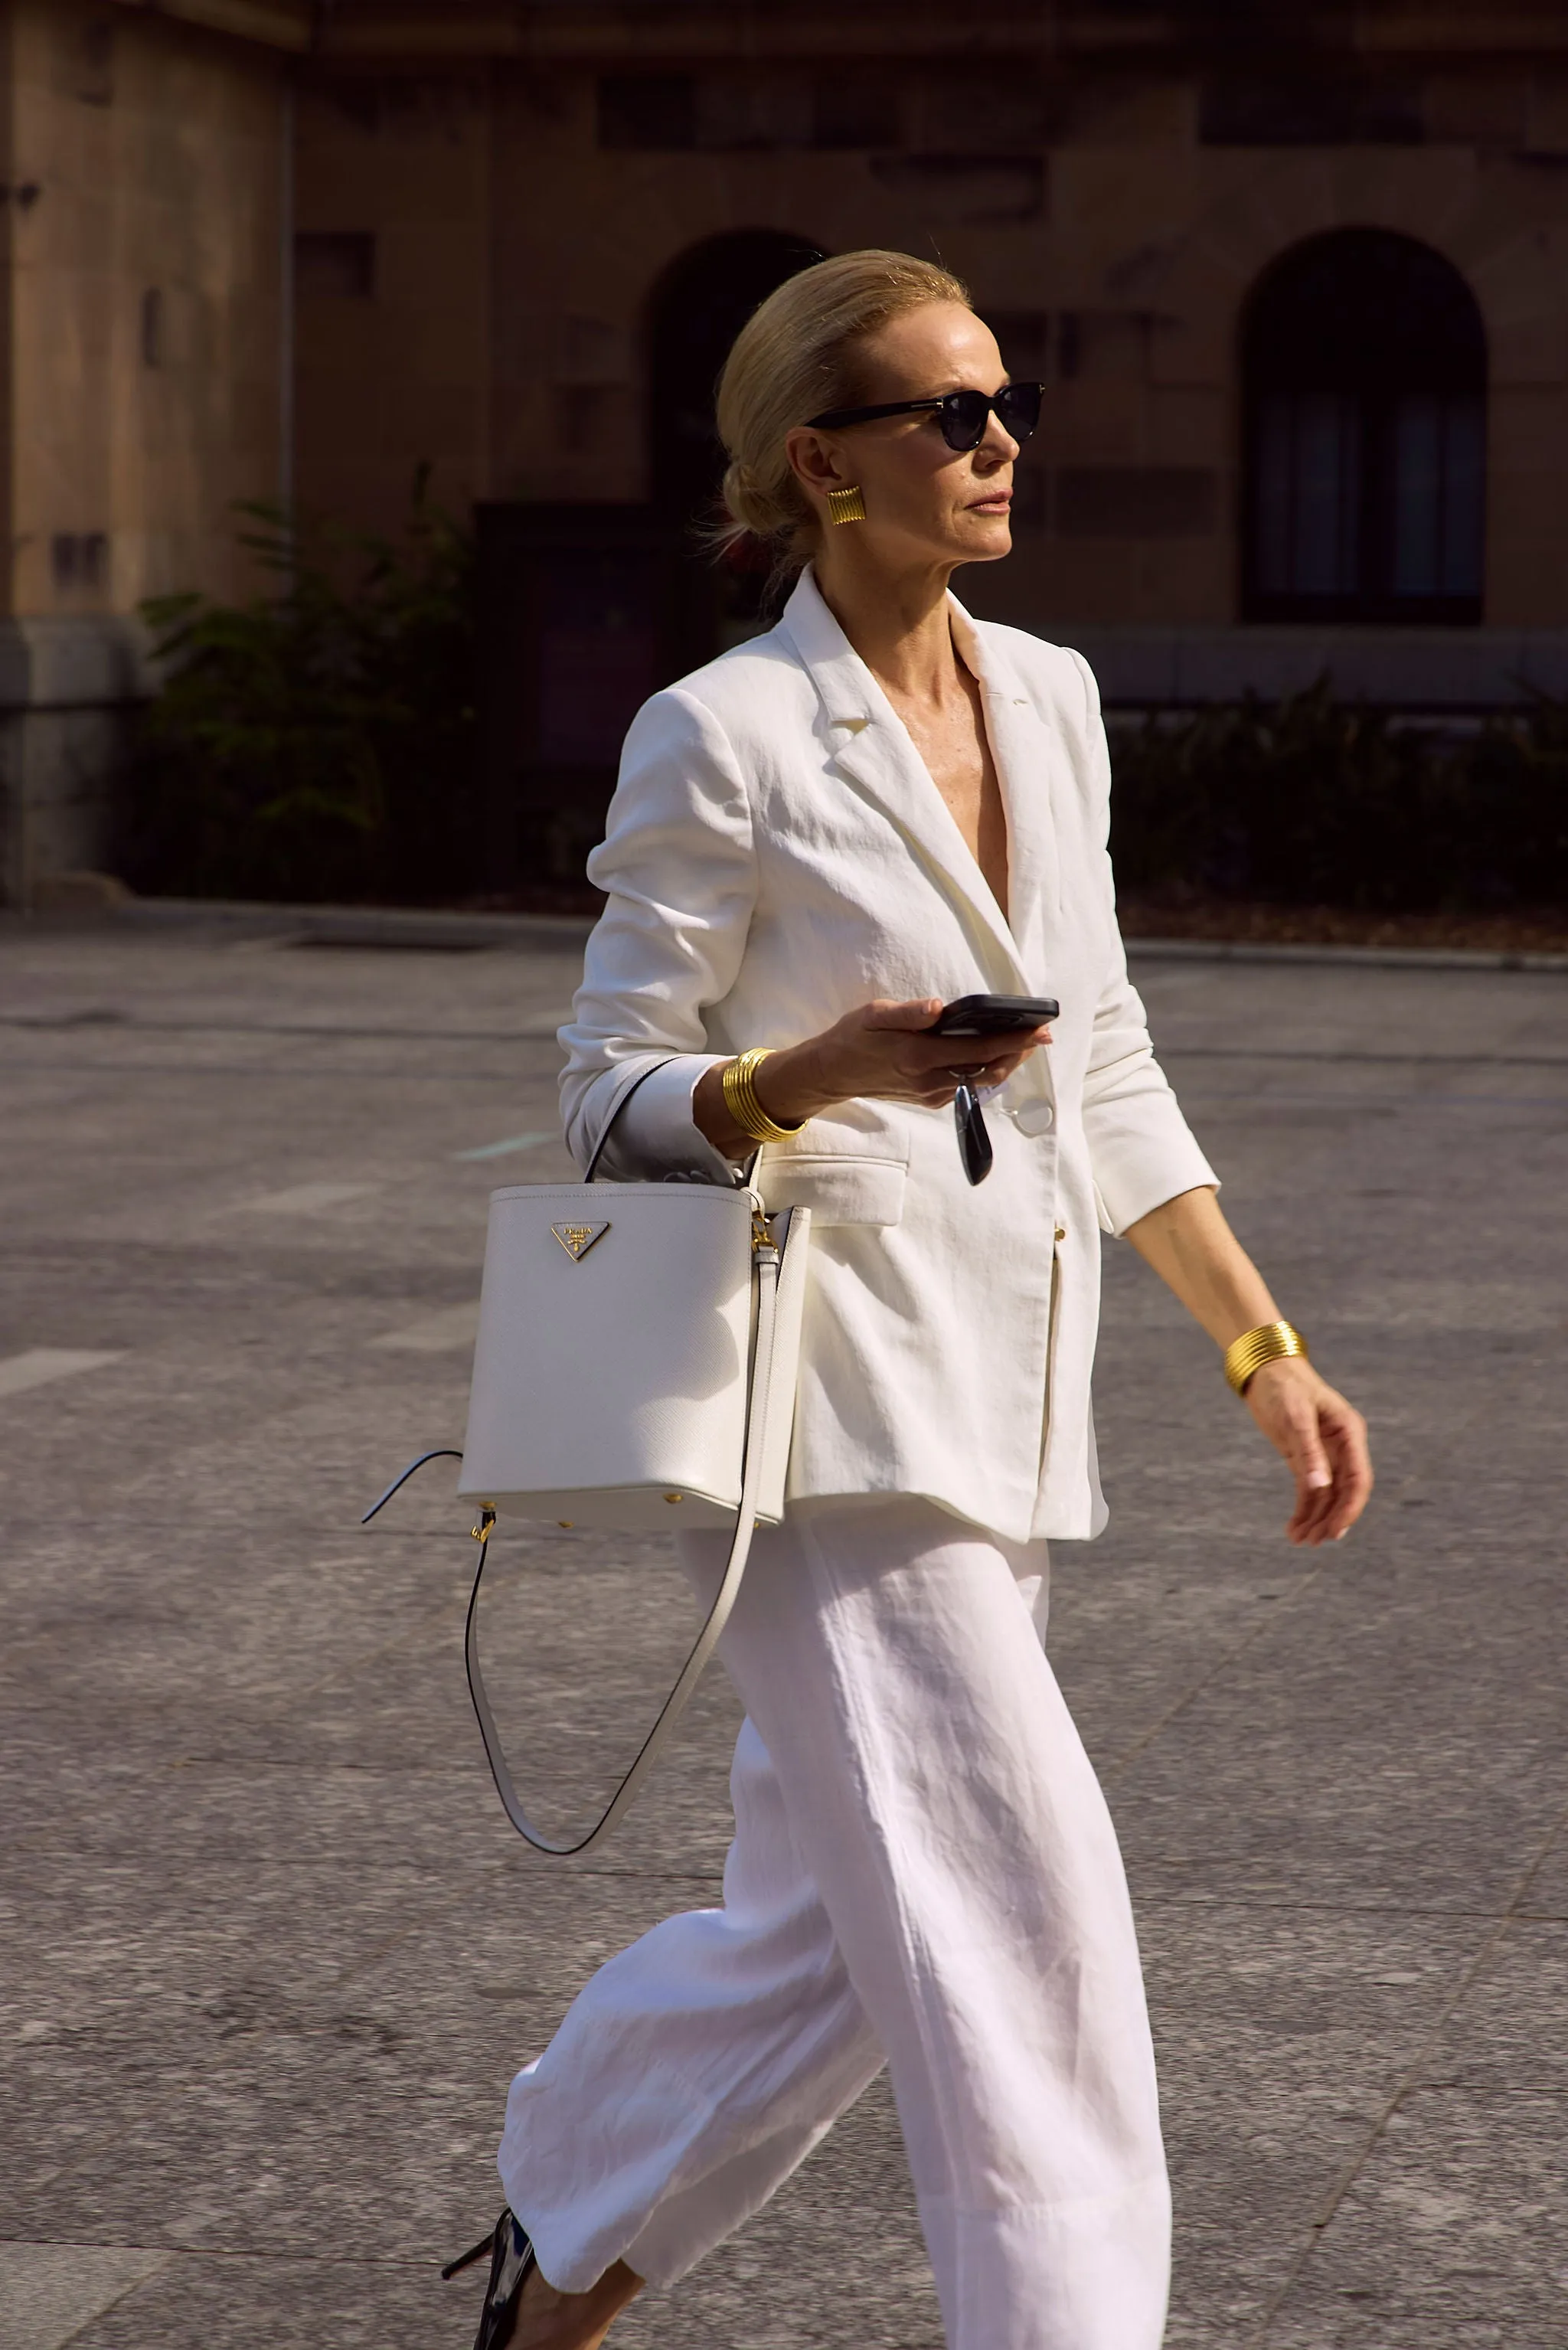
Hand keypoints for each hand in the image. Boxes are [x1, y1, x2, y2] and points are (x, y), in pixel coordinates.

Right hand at [763, 997, 1051, 1121]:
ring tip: (1025, 1043)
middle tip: (1043, 1034)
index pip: (980, 1047)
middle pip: (990, 1069)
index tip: (1039, 1029)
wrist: (831, 1074)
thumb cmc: (853, 1038)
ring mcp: (931, 1094)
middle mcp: (930, 1080)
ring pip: (981, 1080)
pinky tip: (993, 1054)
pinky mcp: (929, 1100)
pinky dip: (985, 1070)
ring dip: (1006, 1062)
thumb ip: (908, 1013)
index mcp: (919, 1055)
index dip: (1014, 1039)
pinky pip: (966, 1086)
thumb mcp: (873, 1015)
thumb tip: (938, 1007)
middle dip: (1020, 1052)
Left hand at [1244, 1356, 1372, 1546]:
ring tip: (1299, 1541)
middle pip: (1344, 1493)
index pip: (1358, 1479)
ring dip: (1315, 1519)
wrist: (1265, 1372)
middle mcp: (1342, 1447)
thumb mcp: (1295, 1418)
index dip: (1350, 1507)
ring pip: (1326, 1496)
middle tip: (1313, 1542)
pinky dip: (1303, 1510)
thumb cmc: (1284, 1387)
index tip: (1336, 1531)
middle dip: (1331, 1519)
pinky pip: (1309, 1490)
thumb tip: (1320, 1487)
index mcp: (1349, 1434)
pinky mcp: (1305, 1459)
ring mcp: (1324, 1454)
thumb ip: (1308, 1452)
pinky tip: (1293, 1528)